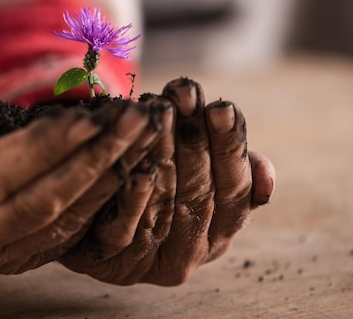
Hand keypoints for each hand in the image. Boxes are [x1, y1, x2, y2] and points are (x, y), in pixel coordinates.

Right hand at [0, 82, 157, 274]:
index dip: (46, 148)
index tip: (91, 118)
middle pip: (38, 202)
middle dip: (93, 161)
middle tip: (136, 124)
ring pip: (59, 222)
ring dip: (107, 180)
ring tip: (142, 140)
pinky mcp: (14, 256)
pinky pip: (65, 234)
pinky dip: (99, 202)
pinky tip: (127, 171)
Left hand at [59, 78, 274, 285]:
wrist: (92, 209)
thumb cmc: (155, 178)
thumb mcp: (196, 168)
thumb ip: (229, 164)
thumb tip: (266, 175)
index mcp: (219, 232)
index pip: (237, 190)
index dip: (230, 147)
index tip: (221, 106)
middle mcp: (190, 254)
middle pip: (200, 194)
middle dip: (194, 138)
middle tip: (184, 95)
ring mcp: (149, 262)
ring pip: (165, 207)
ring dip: (165, 155)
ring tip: (160, 112)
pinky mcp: (109, 262)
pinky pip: (123, 232)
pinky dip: (134, 198)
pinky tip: (138, 167)